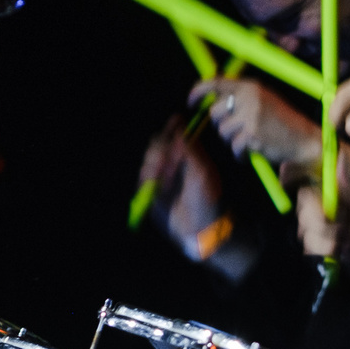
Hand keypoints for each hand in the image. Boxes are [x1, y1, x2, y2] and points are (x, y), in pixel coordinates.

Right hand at [139, 117, 223, 249]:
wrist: (199, 228)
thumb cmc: (206, 200)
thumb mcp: (202, 172)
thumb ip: (190, 151)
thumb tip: (179, 132)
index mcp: (189, 158)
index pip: (176, 136)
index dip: (173, 127)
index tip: (174, 120)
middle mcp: (174, 165)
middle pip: (157, 144)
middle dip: (160, 147)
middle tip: (167, 158)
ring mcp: (162, 178)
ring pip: (148, 159)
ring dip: (154, 163)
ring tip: (166, 176)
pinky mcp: (152, 191)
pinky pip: (142, 177)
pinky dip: (147, 177)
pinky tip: (156, 182)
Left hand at [191, 77, 320, 164]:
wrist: (306, 139)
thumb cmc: (283, 123)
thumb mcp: (263, 100)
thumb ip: (240, 98)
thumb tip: (211, 101)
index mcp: (251, 86)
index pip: (215, 83)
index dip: (198, 92)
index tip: (190, 102)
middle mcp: (249, 97)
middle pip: (215, 112)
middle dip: (222, 125)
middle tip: (237, 132)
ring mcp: (251, 115)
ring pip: (223, 132)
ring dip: (233, 141)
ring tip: (250, 141)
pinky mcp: (252, 134)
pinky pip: (234, 147)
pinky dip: (241, 154)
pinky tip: (254, 152)